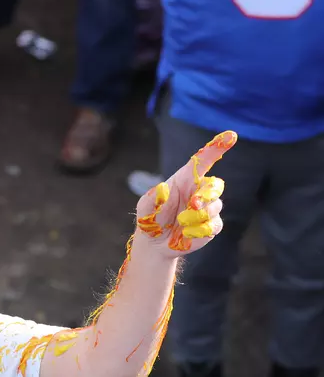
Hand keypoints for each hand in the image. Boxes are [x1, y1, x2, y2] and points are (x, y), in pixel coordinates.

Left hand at [135, 131, 236, 256]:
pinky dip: (199, 230)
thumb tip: (162, 188)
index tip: (230, 135)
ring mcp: (208, 208)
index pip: (203, 160)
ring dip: (198, 216)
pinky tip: (186, 233)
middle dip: (207, 194)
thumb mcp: (145, 207)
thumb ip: (153, 198)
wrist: (155, 241)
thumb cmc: (151, 217)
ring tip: (181, 222)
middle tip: (193, 204)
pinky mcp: (212, 225)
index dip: (217, 148)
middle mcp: (199, 190)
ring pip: (215, 206)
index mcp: (185, 179)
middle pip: (216, 185)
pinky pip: (213, 225)